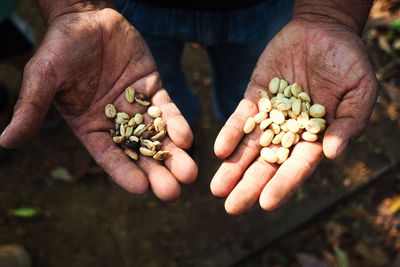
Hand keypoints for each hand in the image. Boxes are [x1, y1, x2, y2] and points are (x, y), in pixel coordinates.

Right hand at [0, 7, 196, 200]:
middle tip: (173, 194)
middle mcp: (116, 122)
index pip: (108, 156)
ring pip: (158, 136)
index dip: (124, 172)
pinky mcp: (153, 89)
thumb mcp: (43, 77)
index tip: (141, 189)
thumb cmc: (60, 48)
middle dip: (157, 173)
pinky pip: (168, 109)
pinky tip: (187, 138)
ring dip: (174, 155)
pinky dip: (177, 123)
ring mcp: (137, 107)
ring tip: (189, 173)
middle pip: (139, 153)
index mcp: (90, 127)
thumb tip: (5, 141)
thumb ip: (32, 108)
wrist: (86, 18)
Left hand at [211, 17, 377, 214]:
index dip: (284, 185)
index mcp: (316, 136)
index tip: (266, 204)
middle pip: (268, 163)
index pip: (298, 166)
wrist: (324, 30)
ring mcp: (270, 114)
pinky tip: (220, 151)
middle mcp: (289, 131)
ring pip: (249, 146)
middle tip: (231, 207)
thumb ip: (350, 123)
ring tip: (217, 188)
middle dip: (250, 185)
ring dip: (233, 167)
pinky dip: (231, 133)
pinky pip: (241, 117)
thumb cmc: (349, 62)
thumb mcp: (361, 91)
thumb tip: (333, 154)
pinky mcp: (255, 96)